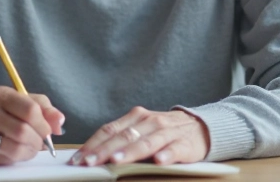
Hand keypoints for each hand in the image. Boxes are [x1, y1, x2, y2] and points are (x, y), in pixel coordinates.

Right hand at [0, 86, 64, 165]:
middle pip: (24, 128)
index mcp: (0, 94)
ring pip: (18, 144)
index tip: (48, 129)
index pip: (30, 108)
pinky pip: (11, 155)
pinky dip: (23, 155)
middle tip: (41, 140)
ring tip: (32, 145)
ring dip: (32, 148)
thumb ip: (45, 109)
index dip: (43, 122)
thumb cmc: (4, 115)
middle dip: (39, 138)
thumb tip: (59, 122)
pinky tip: (22, 151)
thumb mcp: (25, 103)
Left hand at [71, 107, 209, 166]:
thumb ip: (121, 139)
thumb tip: (92, 155)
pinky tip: (158, 162)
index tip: (78, 159)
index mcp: (136, 117)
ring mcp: (167, 132)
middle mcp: (149, 121)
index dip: (92, 144)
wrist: (201, 127)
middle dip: (104, 151)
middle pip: (123, 136)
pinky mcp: (184, 144)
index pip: (109, 130)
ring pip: (146, 142)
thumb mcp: (141, 130)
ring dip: (130, 152)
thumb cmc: (164, 132)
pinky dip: (166, 155)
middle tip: (89, 162)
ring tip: (116, 161)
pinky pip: (174, 149)